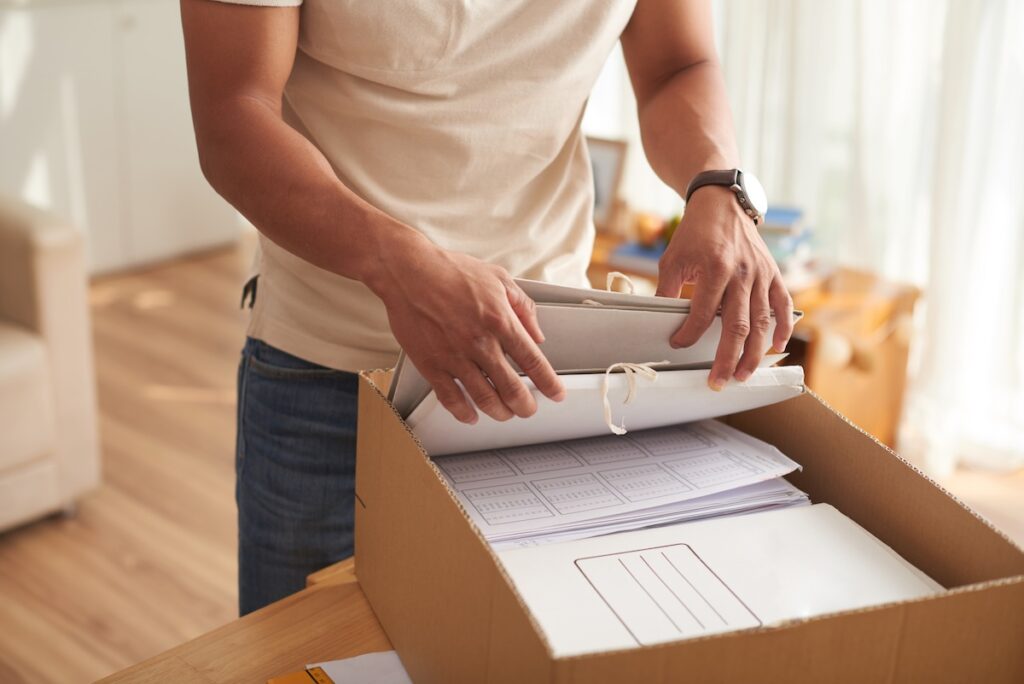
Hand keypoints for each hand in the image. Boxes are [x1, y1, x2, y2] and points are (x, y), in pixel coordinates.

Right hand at [371, 240, 565, 423]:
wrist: (408, 272)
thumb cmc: (450, 271)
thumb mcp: (498, 278)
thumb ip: (522, 307)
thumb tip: (537, 334)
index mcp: (500, 321)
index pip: (533, 361)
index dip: (548, 383)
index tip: (556, 394)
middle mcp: (480, 343)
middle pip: (511, 388)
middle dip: (525, 405)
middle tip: (529, 409)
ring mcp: (454, 356)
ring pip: (484, 398)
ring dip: (499, 412)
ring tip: (505, 414)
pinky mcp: (431, 364)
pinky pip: (450, 398)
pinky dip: (463, 412)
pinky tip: (470, 415)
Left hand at [656, 186, 793, 388]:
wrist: (722, 203)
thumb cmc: (696, 233)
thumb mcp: (672, 258)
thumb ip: (666, 290)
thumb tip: (658, 320)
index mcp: (715, 268)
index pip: (703, 312)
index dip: (689, 333)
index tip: (678, 345)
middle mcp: (742, 274)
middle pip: (737, 325)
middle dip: (727, 358)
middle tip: (718, 382)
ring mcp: (761, 275)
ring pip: (761, 322)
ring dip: (753, 353)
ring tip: (743, 375)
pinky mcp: (773, 274)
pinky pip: (782, 306)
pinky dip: (782, 329)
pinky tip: (774, 348)